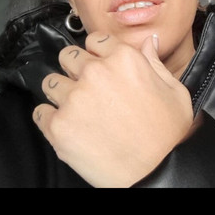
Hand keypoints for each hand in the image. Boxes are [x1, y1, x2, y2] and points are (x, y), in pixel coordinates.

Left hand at [33, 32, 193, 187]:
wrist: (158, 174)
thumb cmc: (169, 135)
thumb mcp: (174, 91)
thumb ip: (155, 62)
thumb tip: (148, 42)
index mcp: (123, 58)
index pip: (95, 40)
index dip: (96, 53)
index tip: (99, 66)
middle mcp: (95, 72)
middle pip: (68, 56)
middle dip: (75, 69)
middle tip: (86, 90)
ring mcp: (74, 98)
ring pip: (51, 83)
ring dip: (60, 94)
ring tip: (76, 111)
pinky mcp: (59, 126)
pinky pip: (40, 113)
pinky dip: (49, 119)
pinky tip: (67, 128)